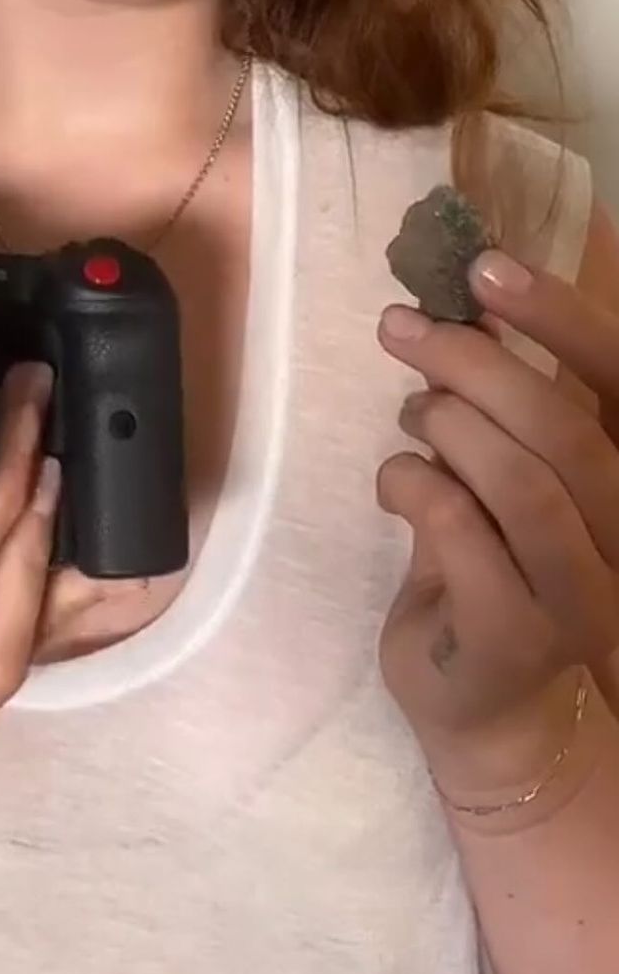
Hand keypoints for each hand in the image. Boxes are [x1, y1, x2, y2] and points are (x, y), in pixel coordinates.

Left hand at [375, 247, 618, 789]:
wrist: (484, 705)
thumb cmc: (493, 566)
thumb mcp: (499, 468)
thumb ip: (497, 399)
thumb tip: (461, 301)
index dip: (561, 315)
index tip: (484, 267)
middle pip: (564, 428)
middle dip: (474, 363)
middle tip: (400, 328)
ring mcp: (580, 596)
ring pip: (523, 483)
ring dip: (448, 427)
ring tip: (409, 415)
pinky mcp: (517, 637)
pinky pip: (462, 532)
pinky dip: (412, 484)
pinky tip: (393, 480)